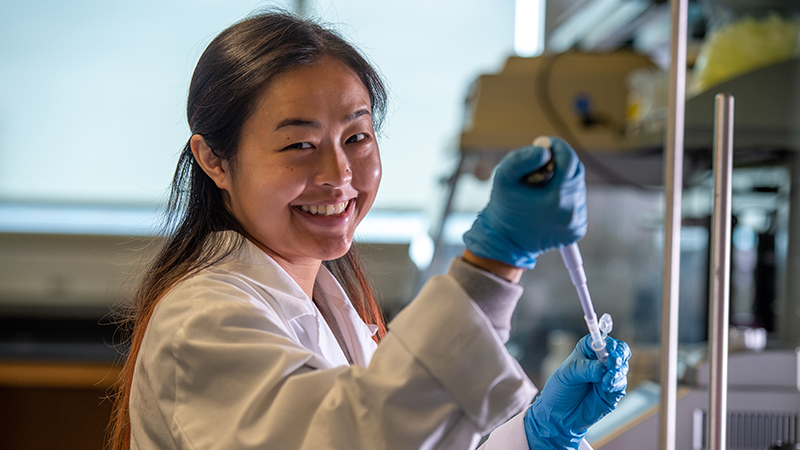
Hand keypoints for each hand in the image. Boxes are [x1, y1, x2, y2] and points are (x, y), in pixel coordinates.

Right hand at [462, 137, 586, 268]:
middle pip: (576, 172)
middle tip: (540, 167)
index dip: (558, 147)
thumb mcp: (503, 177)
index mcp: (556, 199)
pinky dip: (565, 197)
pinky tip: (547, 202)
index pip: (569, 160)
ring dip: (563, 181)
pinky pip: (576, 202)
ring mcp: (576, 223)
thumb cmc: (503, 207)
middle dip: (559, 164)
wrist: (504, 241)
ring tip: (541, 189)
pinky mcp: (577, 230)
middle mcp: (572, 213)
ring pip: (577, 187)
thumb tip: (545, 151)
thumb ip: (521, 159)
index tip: (545, 144)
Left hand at [524, 335, 629, 449]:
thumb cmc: (560, 389)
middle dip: (619, 355)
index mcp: (588, 350)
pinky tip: (606, 387)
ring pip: (622, 367)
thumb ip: (587, 369)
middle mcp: (600, 361)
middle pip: (619, 351)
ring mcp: (608, 376)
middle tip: (612, 362)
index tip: (609, 348)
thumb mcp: (568, 374)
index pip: (603, 340)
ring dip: (617, 371)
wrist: (559, 415)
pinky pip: (621, 384)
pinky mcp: (613, 392)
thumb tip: (604, 368)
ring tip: (605, 380)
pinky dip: (616, 383)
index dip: (609, 342)